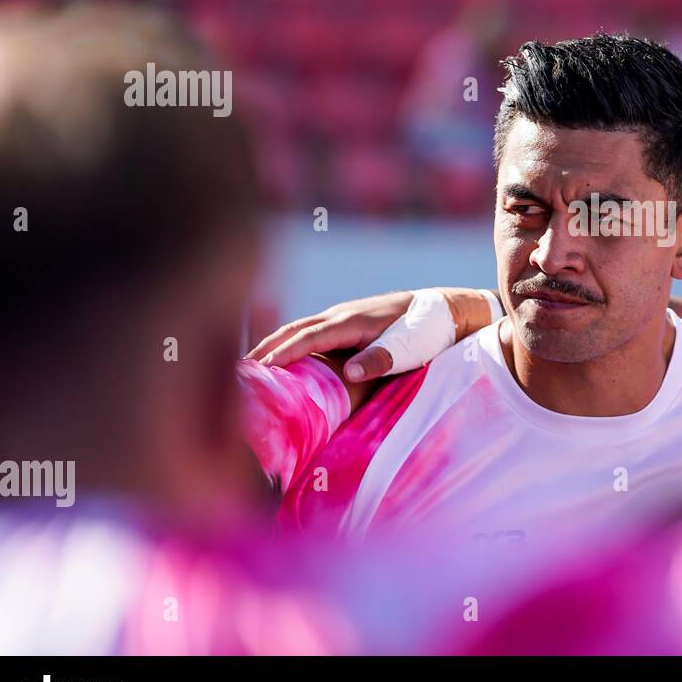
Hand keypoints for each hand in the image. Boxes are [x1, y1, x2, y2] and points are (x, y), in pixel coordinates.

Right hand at [245, 291, 415, 378]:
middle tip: (237, 370)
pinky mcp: (348, 323)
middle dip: (265, 347)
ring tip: (249, 364)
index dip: (283, 353)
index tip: (259, 370)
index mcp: (353, 320)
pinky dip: (289, 342)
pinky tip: (281, 356)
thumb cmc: (428, 331)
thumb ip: (381, 358)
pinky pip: (310, 332)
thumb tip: (350, 371)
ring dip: (273, 343)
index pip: (308, 337)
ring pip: (299, 328)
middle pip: (294, 329)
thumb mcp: (410, 347)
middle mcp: (342, 315)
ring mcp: (343, 317)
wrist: (444, 309)